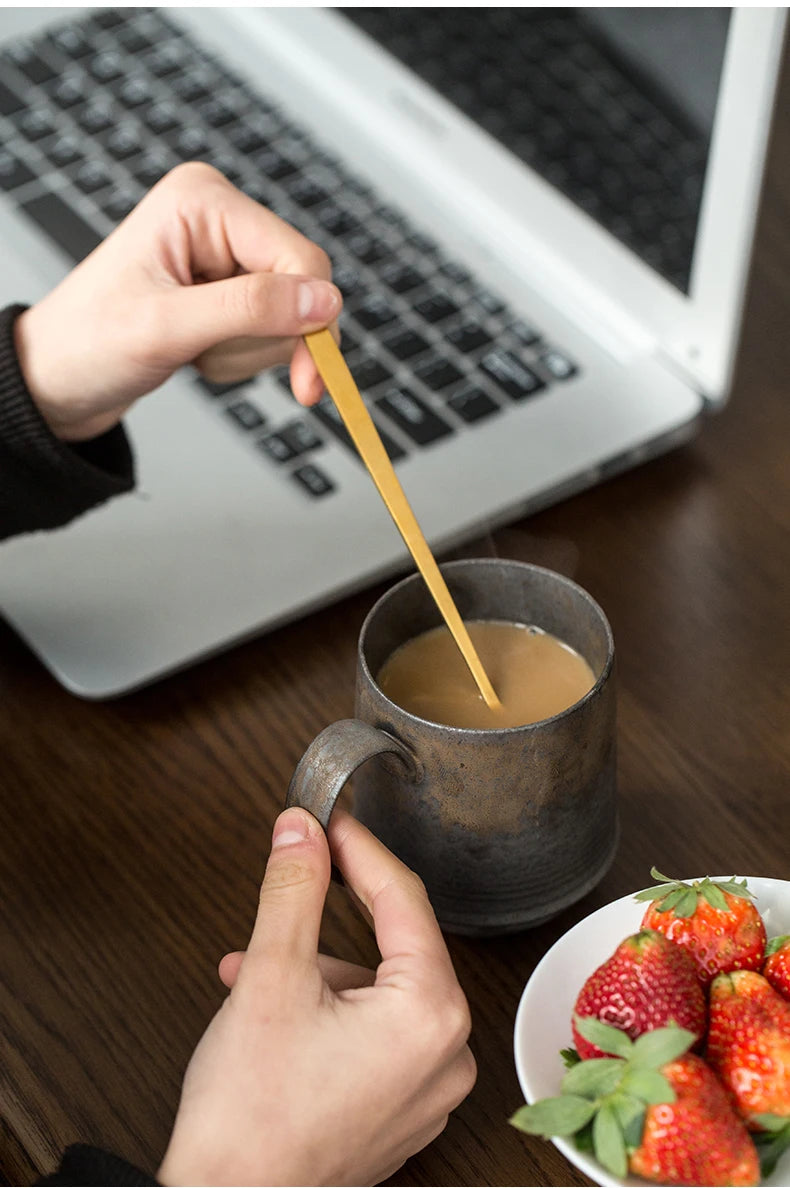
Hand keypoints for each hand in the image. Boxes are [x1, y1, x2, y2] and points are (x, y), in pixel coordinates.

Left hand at [13, 163, 341, 440]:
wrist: (55, 379)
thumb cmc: (87, 344)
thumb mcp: (167, 328)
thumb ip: (250, 310)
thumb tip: (324, 302)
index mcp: (203, 202)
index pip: (298, 257)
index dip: (311, 319)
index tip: (310, 379)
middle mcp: (219, 219)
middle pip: (299, 288)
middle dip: (263, 339)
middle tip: (209, 356)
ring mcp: (224, 255)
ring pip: (287, 318)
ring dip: (244, 353)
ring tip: (191, 350)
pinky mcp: (226, 290)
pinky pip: (267, 333)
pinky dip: (237, 358)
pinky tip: (196, 352)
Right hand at [158, 808, 475, 1186]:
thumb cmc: (251, 1118)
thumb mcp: (271, 977)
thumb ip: (293, 891)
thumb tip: (302, 832)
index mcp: (431, 1016)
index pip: (403, 899)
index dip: (360, 850)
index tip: (329, 821)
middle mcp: (446, 1056)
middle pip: (394, 946)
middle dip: (329, 915)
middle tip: (296, 875)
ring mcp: (425, 1090)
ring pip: (377, 990)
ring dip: (315, 968)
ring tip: (252, 969)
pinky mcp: (399, 1111)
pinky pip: (374, 1033)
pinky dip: (327, 1009)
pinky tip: (273, 1008)